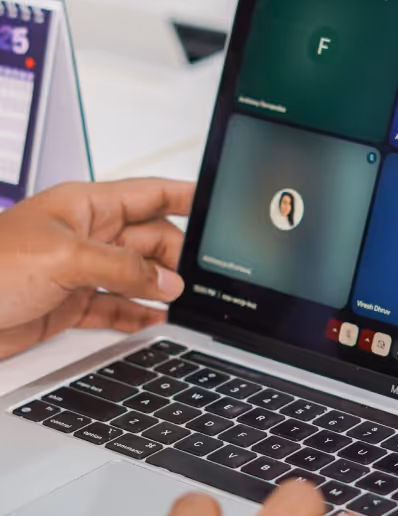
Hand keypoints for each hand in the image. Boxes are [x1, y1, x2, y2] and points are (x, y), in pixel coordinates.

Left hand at [0, 179, 192, 358]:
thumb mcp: (66, 258)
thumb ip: (122, 268)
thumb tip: (166, 281)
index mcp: (85, 207)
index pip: (149, 195)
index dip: (184, 197)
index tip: (214, 208)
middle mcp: (87, 237)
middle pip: (150, 239)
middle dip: (175, 256)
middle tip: (190, 278)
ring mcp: (80, 271)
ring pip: (136, 276)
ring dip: (159, 289)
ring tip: (180, 302)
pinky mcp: (71, 304)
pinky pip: (116, 307)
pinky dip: (137, 316)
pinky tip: (154, 321)